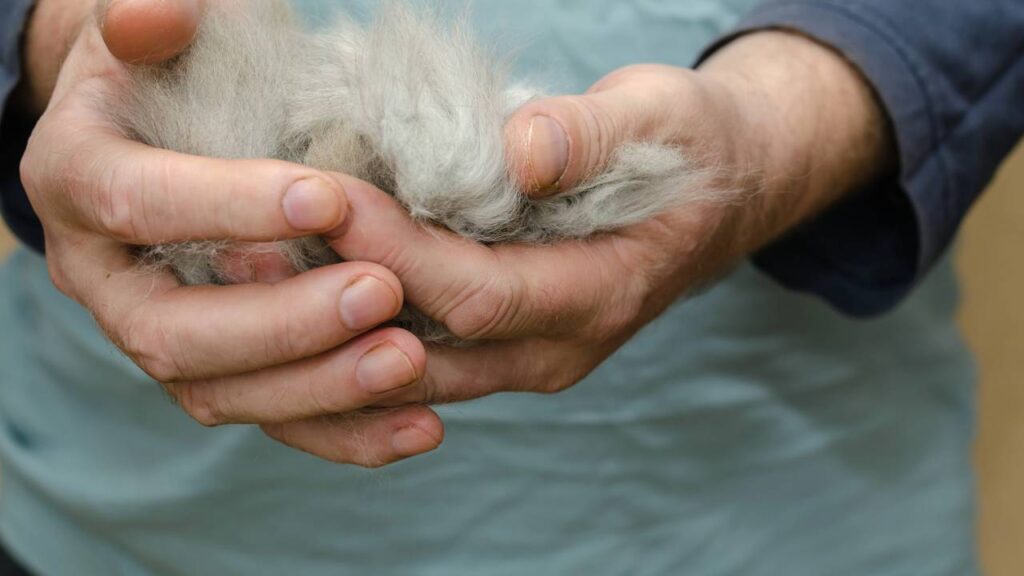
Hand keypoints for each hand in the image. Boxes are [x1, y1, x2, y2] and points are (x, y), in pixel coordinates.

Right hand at [19, 0, 444, 464]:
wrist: (165, 122)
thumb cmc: (177, 68)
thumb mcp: (161, 29)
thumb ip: (151, 16)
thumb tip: (156, 17)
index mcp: (78, 182)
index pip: (137, 204)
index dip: (228, 207)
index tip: (330, 198)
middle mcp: (104, 278)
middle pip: (175, 331)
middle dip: (281, 321)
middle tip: (381, 293)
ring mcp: (158, 335)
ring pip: (222, 392)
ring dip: (319, 387)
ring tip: (409, 361)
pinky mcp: (216, 372)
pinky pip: (271, 419)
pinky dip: (344, 432)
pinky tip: (419, 426)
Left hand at [259, 32, 895, 461]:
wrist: (717, 193)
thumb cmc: (688, 147)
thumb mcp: (658, 118)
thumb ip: (593, 135)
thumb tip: (523, 154)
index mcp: (601, 293)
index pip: (478, 295)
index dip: (398, 252)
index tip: (325, 196)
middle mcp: (556, 347)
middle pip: (427, 347)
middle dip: (336, 299)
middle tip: (247, 243)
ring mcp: (524, 356)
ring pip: (408, 366)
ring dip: (329, 324)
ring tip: (250, 267)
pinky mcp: (499, 346)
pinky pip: (413, 354)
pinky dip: (352, 326)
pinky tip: (298, 281)